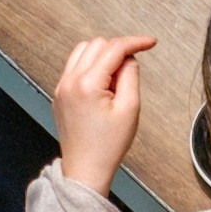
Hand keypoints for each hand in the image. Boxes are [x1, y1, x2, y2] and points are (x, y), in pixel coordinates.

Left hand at [54, 33, 156, 194]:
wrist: (86, 169)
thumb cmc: (107, 146)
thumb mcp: (130, 108)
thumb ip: (131, 75)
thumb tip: (129, 58)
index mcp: (87, 84)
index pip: (113, 48)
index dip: (135, 42)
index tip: (150, 42)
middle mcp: (69, 81)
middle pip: (97, 44)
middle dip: (118, 51)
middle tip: (130, 74)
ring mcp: (62, 86)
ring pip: (83, 50)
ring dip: (103, 56)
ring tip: (115, 82)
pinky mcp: (60, 93)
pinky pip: (75, 66)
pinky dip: (91, 65)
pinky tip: (102, 86)